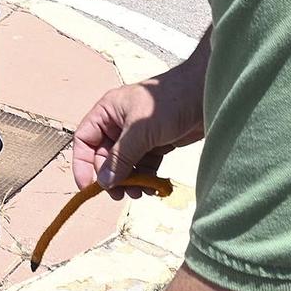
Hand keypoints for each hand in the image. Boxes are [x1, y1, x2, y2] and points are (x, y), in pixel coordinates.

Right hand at [71, 42, 208, 198]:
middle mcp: (119, 123)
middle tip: (121, 195)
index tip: (88, 187)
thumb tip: (104, 183)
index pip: (84, 140)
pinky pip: (143, 165)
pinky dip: (146, 177)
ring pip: (125, 163)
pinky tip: (153, 187)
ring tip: (140, 192)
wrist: (207, 95)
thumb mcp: (140, 131)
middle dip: (112, 176)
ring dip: (129, 180)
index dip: (83, 163)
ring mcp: (138, 134)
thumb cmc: (169, 102)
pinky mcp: (156, 143)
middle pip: (104, 156)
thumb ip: (120, 157)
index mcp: (107, 112)